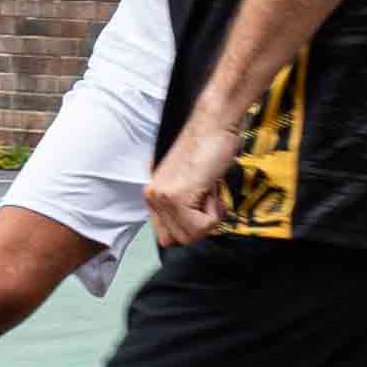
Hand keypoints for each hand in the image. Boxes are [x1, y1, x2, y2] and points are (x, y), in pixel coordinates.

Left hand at [144, 116, 238, 248]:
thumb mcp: (189, 183)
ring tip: (208, 189)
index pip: (167, 235)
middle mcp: (152, 197)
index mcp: (152, 194)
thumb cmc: (209, 148)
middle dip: (198, 225)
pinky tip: (210, 188)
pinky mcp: (175, 198)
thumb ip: (182, 206)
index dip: (190, 225)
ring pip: (189, 236)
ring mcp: (161, 198)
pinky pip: (201, 227)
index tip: (200, 204)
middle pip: (177, 240)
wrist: (215, 126)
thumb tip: (187, 231)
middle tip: (205, 196)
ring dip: (208, 217)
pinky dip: (214, 212)